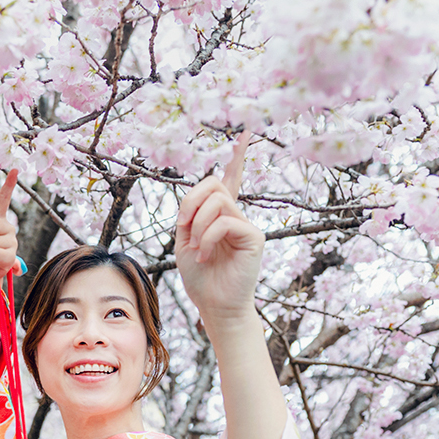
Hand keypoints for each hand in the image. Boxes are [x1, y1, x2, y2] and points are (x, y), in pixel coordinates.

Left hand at [175, 134, 263, 330]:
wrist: (214, 306)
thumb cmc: (200, 277)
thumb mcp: (184, 240)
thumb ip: (190, 214)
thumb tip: (198, 196)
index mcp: (219, 214)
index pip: (229, 179)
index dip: (238, 156)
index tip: (246, 133)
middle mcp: (236, 215)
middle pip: (212, 183)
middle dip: (190, 201)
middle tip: (183, 227)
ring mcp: (246, 224)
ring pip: (216, 201)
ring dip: (197, 224)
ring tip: (196, 248)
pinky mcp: (254, 237)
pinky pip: (225, 221)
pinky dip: (207, 237)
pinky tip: (205, 254)